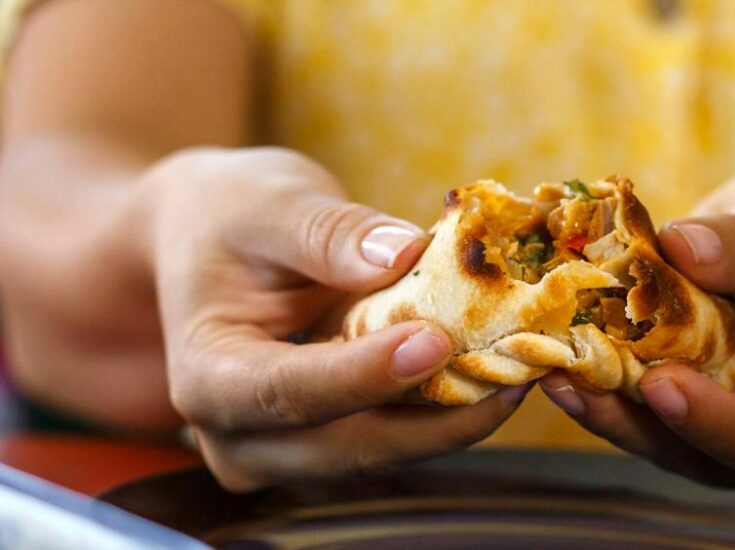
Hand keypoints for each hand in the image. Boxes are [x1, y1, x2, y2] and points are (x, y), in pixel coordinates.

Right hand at [141, 147, 528, 490]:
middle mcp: (238, 435)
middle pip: (345, 446)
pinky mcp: (328, 441)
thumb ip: (328, 232)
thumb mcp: (269, 203)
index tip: (435, 341)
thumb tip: (402, 253)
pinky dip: (445, 411)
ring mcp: (285, 449)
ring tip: (521, 372)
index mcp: (206, 376)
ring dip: (453, 421)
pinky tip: (497, 373)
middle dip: (436, 417)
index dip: (364, 374)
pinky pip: (393, 437)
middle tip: (514, 372)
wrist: (209, 238)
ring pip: (381, 452)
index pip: (287, 391)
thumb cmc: (230, 215)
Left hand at [541, 158, 734, 480]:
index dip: (713, 423)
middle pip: (700, 452)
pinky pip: (641, 396)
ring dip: (602, 400)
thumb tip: (682, 246)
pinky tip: (556, 341)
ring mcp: (730, 422)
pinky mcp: (692, 394)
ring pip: (658, 433)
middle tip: (569, 374)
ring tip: (546, 359)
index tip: (660, 384)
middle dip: (632, 417)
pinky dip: (602, 371)